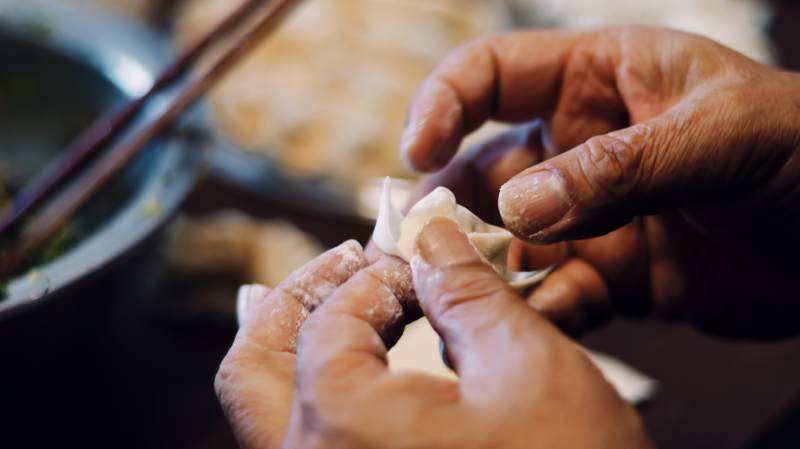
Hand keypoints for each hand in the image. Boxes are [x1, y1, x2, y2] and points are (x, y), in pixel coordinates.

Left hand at [217, 220, 652, 448]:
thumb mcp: (529, 371)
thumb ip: (468, 292)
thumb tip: (435, 239)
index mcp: (342, 430)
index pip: (329, 321)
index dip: (378, 278)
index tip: (421, 264)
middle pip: (251, 368)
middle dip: (297, 301)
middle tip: (346, 263)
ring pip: (262, 415)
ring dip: (292, 347)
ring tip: (338, 303)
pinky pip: (299, 447)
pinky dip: (314, 396)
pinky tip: (354, 371)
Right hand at [401, 27, 799, 338]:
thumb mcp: (718, 137)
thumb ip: (616, 169)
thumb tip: (517, 208)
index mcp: (599, 79)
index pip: (491, 74)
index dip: (443, 103)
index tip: (417, 150)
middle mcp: (581, 146)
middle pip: (481, 168)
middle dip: (444, 204)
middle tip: (412, 242)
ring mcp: (592, 215)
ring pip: (507, 241)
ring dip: (481, 267)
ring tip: (459, 295)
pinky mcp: (613, 275)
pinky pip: (555, 294)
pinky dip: (538, 311)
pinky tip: (536, 324)